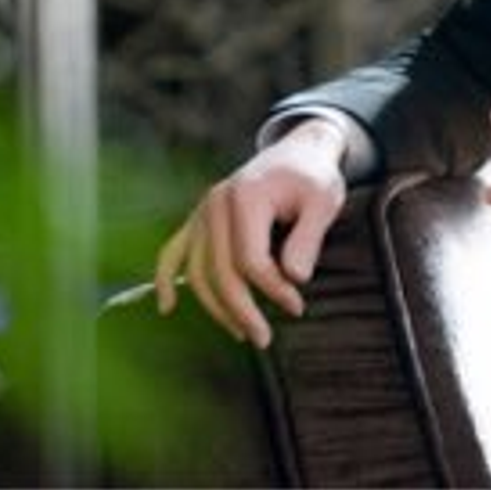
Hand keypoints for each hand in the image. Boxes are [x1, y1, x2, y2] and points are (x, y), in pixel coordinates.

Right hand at [153, 116, 348, 347]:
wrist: (299, 151)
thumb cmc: (313, 177)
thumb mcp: (323, 200)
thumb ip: (309, 239)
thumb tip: (294, 278)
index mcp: (246, 195)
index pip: (250, 259)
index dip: (272, 290)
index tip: (297, 306)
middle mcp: (216, 202)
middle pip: (220, 270)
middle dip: (242, 309)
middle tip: (265, 338)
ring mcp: (203, 210)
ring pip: (198, 270)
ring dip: (215, 307)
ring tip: (242, 333)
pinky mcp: (199, 218)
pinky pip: (174, 250)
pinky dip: (166, 278)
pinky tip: (167, 307)